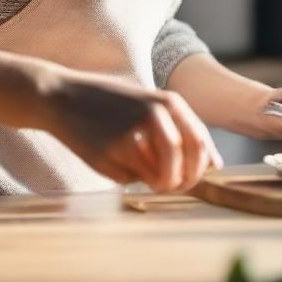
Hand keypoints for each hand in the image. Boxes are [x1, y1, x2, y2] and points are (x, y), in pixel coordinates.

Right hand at [38, 67, 224, 192]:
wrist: (63, 97)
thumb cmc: (110, 105)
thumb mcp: (150, 106)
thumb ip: (182, 130)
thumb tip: (218, 165)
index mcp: (169, 102)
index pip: (201, 144)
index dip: (200, 169)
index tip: (189, 177)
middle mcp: (157, 114)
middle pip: (188, 162)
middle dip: (183, 182)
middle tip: (169, 185)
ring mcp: (135, 133)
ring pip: (163, 176)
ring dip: (158, 184)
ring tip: (143, 176)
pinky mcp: (113, 151)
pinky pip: (132, 179)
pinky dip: (129, 180)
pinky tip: (114, 162)